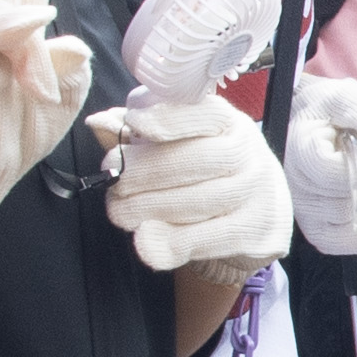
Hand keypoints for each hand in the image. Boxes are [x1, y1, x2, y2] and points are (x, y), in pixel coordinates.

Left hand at [100, 96, 291, 274]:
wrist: (258, 216)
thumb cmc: (205, 172)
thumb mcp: (176, 145)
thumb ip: (136, 134)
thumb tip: (98, 123)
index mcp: (228, 122)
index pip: (204, 113)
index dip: (168, 117)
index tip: (133, 121)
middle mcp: (249, 152)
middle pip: (201, 159)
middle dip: (148, 171)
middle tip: (115, 183)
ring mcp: (257, 192)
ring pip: (203, 200)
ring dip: (153, 207)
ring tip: (121, 213)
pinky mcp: (257, 231)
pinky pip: (210, 238)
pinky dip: (173, 242)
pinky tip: (145, 242)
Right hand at [282, 69, 356, 258]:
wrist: (307, 121)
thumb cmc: (325, 109)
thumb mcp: (344, 97)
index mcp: (298, 151)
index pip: (331, 175)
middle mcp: (295, 187)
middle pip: (344, 204)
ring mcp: (304, 210)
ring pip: (350, 224)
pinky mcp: (317, 227)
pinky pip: (343, 245)